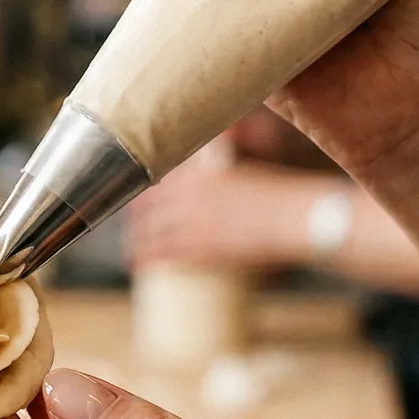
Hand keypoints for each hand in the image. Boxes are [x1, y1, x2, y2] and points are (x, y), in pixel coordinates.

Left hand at [125, 160, 322, 270]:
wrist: (289, 218)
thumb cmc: (274, 194)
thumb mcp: (241, 172)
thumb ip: (218, 165)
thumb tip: (214, 154)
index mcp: (199, 173)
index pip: (159, 181)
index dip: (144, 192)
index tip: (137, 199)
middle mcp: (190, 196)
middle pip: (149, 207)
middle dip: (136, 218)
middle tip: (129, 225)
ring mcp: (193, 223)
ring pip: (152, 232)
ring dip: (137, 240)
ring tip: (129, 248)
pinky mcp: (202, 248)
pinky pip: (166, 254)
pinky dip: (148, 258)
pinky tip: (137, 264)